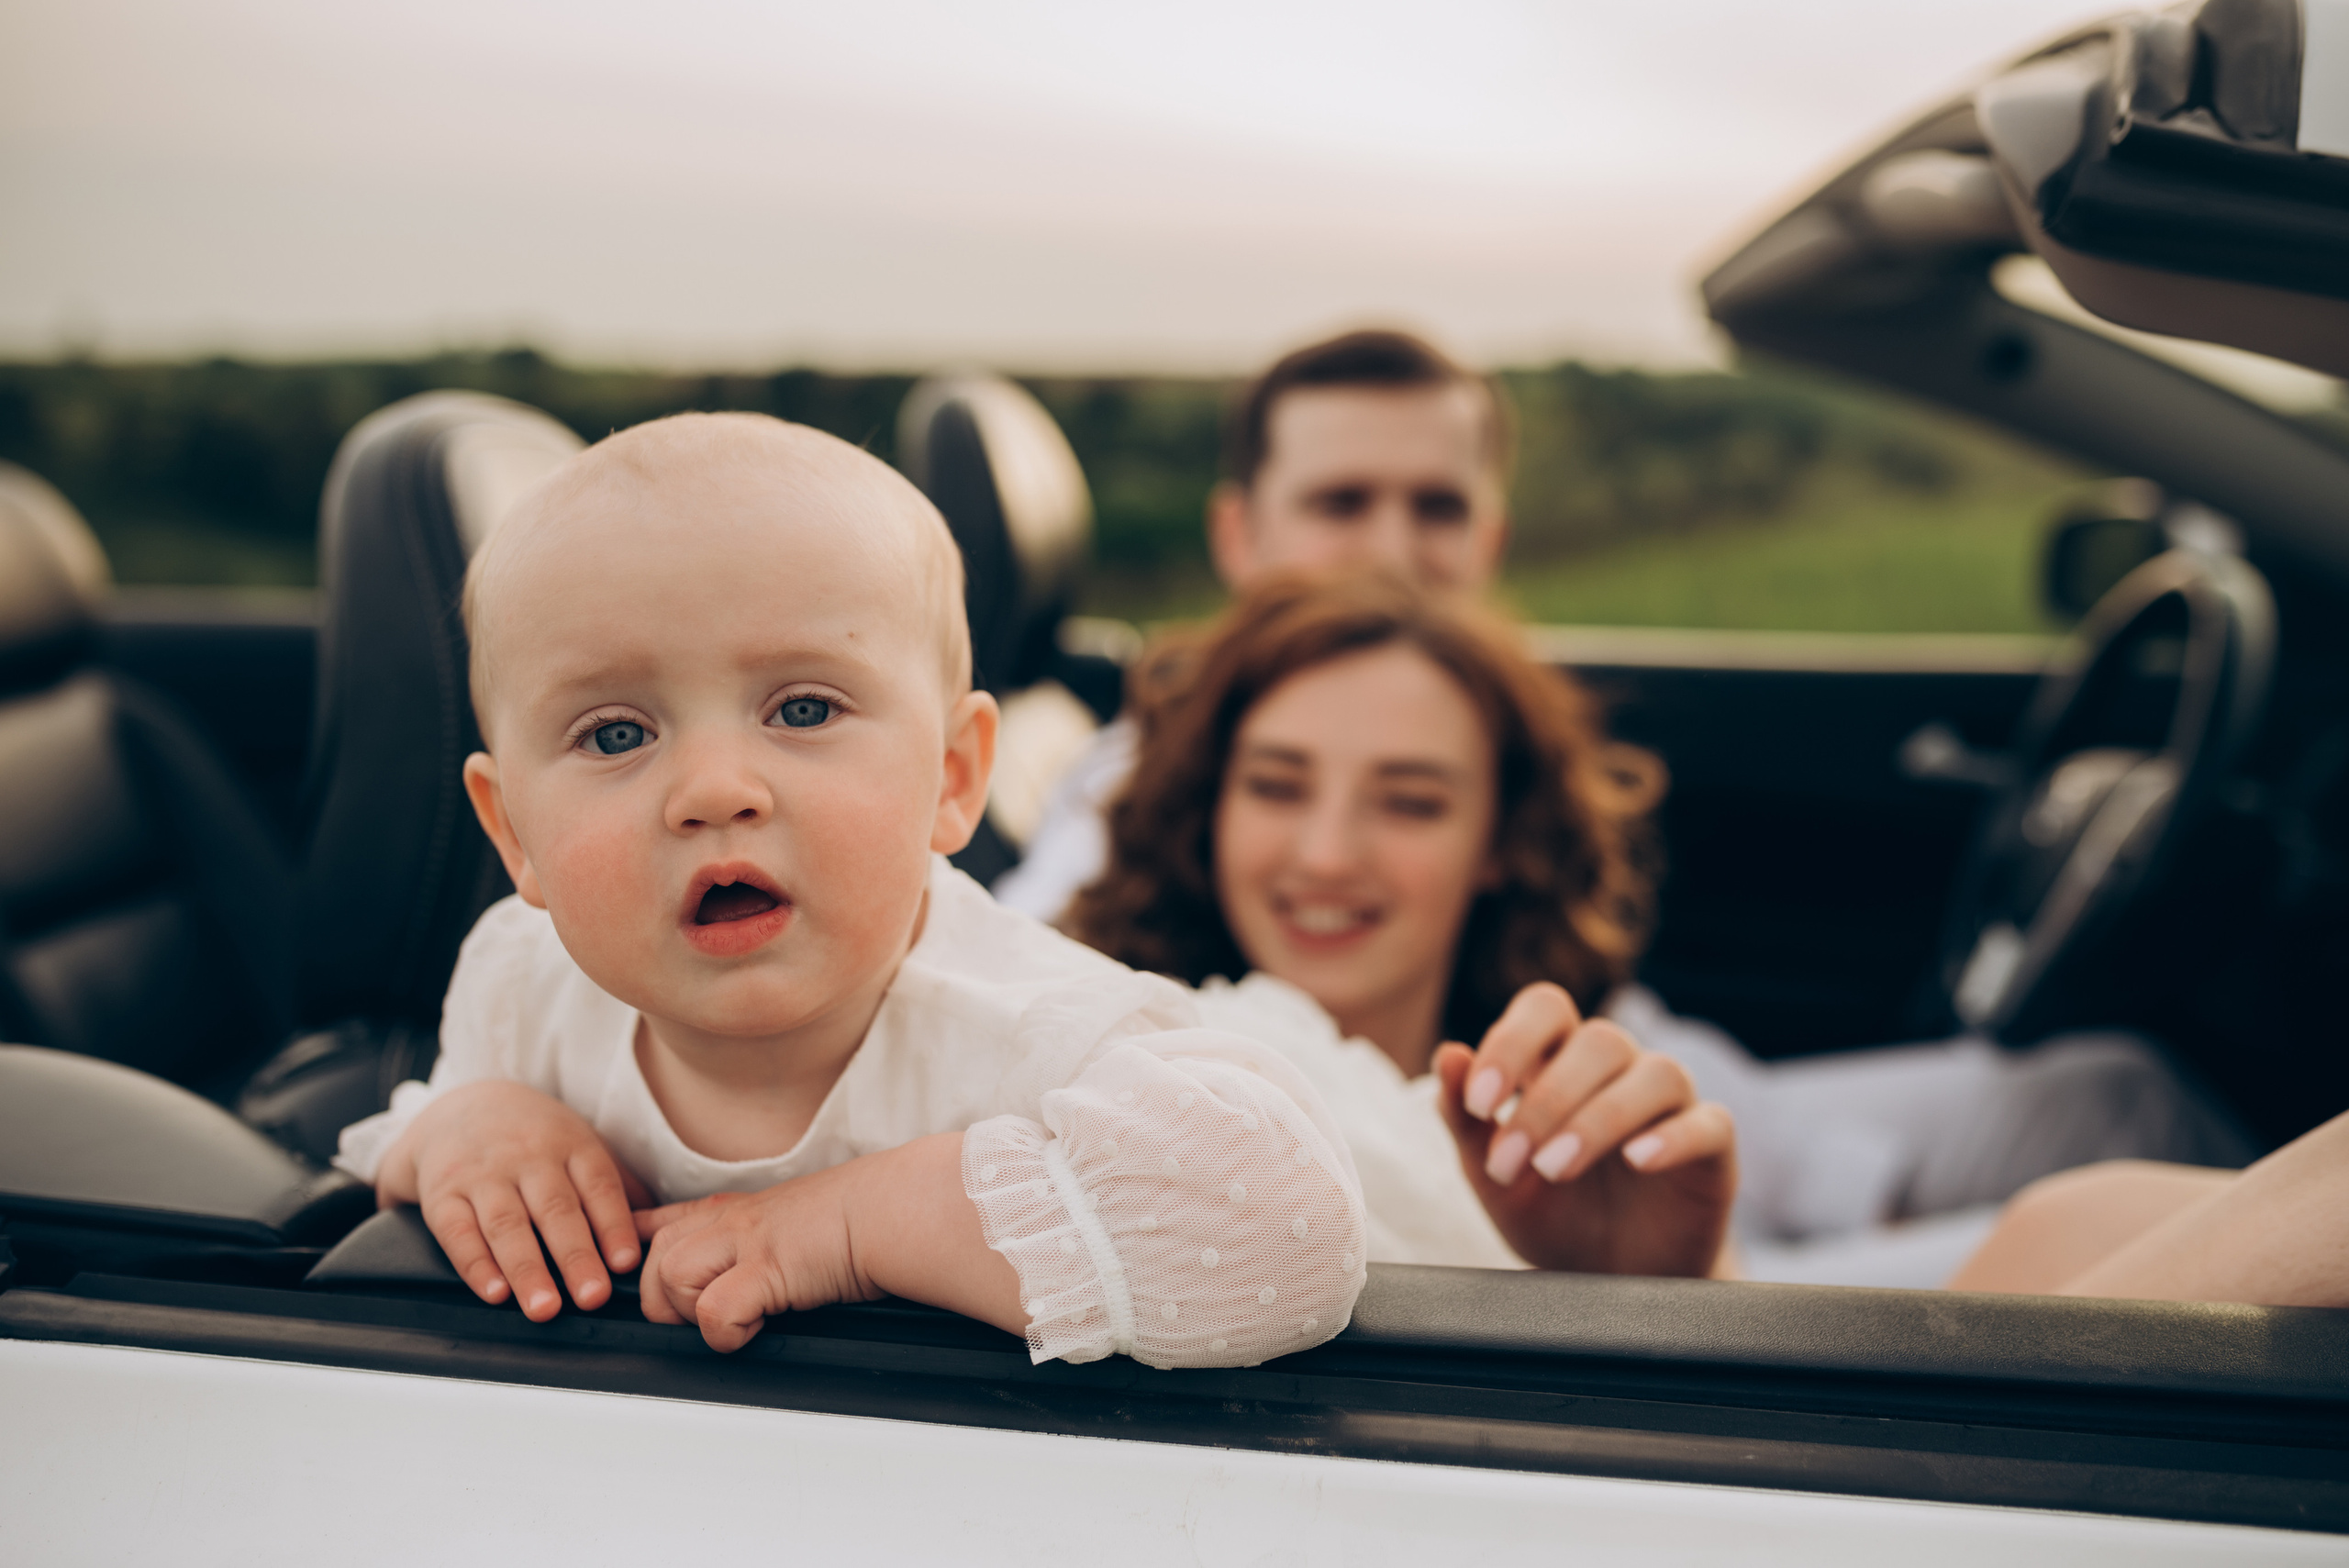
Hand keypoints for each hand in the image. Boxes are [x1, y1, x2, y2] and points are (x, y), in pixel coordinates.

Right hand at [376, 1080, 650, 1320]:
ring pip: (507, 1225)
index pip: (599, 1186)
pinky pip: (458, 1232)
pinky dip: (476, 1265)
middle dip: (575, 1256)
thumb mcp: (578, 1145)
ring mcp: (483, 1175)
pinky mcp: (443, 1194)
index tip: (625, 1263)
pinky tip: (494, 1293)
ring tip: (545, 1308)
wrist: (458, 1107)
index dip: (614, 1225)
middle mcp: (528, 1157)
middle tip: (592, 1298)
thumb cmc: (535, 1140)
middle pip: (556, 1209)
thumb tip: (654, 1234)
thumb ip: (614, 1188)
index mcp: (571, 1145)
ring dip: (527, 1270)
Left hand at [633, 1168, 877, 1351]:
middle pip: (651, 1260)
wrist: (894, 1209)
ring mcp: (744, 1242)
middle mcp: (729, 1221)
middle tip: (711, 1314)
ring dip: (696, 1311)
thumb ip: (759, 1240)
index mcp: (733, 1211)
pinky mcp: (765, 1268)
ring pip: (670, 1279)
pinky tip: (760, 1325)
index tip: (624, 1264)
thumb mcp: (793, 1220)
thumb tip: (754, 1275)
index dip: (634, 1246)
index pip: (659, 1222)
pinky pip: (713, 1311)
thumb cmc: (861, 1218)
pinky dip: (728, 1332)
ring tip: (743, 1317)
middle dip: (666, 1299)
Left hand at [1434, 982, 1734, 1276]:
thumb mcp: (1492, 1176)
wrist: (1608, 1280)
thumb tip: (1446, 1053)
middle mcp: (1620, 1068)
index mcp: (1561, 1059)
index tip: (1477, 1102)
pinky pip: (1708, 1122)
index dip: (1511, 1041)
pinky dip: (1672, 1137)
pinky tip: (1637, 1160)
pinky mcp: (1712, 1146)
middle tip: (1510, 1163)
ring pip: (1654, 1074)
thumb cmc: (1550, 1213)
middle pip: (1599, 1039)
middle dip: (1546, 1101)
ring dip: (1598, 1118)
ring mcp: (1671, 1103)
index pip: (1545, 1008)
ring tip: (1554, 1169)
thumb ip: (1463, 1118)